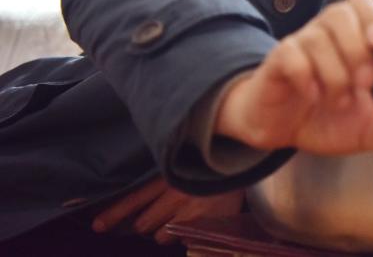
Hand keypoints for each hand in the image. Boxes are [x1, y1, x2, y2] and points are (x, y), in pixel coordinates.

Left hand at [92, 177, 242, 244]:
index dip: (113, 214)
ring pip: (161, 236)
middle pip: (143, 225)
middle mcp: (177, 195)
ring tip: (181, 216)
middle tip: (160, 214)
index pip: (133, 199)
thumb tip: (136, 205)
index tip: (97, 226)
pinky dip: (186, 234)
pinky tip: (196, 220)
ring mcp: (191, 213)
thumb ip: (162, 181)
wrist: (243, 168)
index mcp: (168, 178)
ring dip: (166, 231)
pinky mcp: (205, 225)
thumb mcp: (183, 166)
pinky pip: (183, 239)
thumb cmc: (208, 167)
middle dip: (146, 223)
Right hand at [215, 0, 372, 158]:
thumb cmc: (326, 117)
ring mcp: (300, 44)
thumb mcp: (364, 129)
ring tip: (340, 102)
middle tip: (366, 84)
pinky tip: (312, 96)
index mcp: (352, 38)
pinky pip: (290, 54)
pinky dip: (305, 76)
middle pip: (341, 13)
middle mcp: (326, 34)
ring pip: (317, 37)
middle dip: (358, 49)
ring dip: (334, 73)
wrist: (280, 130)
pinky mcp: (276, 61)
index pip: (363, 5)